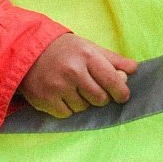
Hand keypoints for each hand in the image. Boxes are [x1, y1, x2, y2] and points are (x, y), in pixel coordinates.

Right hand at [17, 33, 137, 117]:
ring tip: (74, 88)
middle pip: (100, 98)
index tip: (123, 96)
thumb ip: (112, 59)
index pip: (112, 80)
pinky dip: (68, 108)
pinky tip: (62, 95)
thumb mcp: (88, 47)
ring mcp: (58, 87)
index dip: (121, 91)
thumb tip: (135, 68)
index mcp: (87, 56)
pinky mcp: (45, 100)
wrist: (27, 51)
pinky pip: (67, 114)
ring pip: (83, 108)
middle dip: (101, 97)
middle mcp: (73, 72)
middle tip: (94, 90)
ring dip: (83, 102)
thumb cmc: (64, 50)